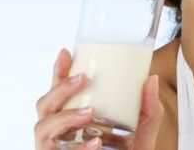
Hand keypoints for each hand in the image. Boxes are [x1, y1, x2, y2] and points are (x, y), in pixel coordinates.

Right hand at [34, 49, 163, 149]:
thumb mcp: (141, 132)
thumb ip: (148, 109)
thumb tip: (151, 79)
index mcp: (71, 116)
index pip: (57, 90)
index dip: (57, 71)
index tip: (66, 53)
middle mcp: (58, 131)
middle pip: (44, 104)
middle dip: (59, 88)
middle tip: (83, 79)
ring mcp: (54, 148)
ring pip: (43, 127)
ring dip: (65, 116)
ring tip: (89, 112)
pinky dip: (79, 148)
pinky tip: (96, 143)